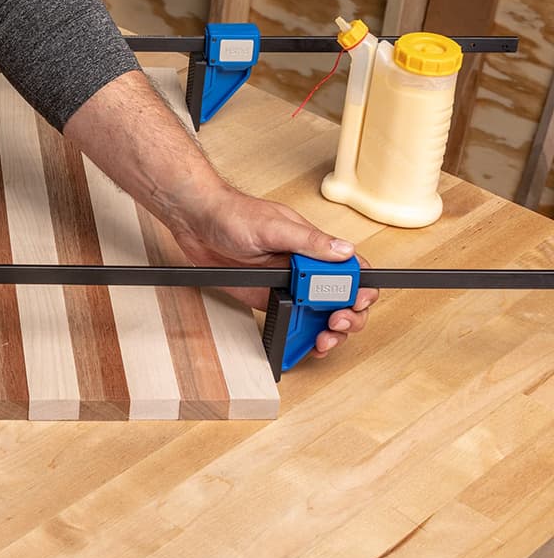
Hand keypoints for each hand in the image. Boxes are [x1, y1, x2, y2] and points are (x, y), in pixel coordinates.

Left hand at [171, 186, 376, 360]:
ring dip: (329, 332)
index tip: (354, 302)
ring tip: (321, 339)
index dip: (360, 289)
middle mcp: (305, 267)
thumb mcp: (273, 226)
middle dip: (349, 316)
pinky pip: (293, 319)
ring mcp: (288, 284)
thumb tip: (343, 250)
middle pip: (343, 298)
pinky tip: (302, 343)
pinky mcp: (269, 297)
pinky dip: (301, 335)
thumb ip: (309, 241)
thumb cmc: (232, 214)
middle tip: (335, 323)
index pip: (350, 270)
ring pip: (321, 314)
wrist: (196, 223)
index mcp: (313, 246)